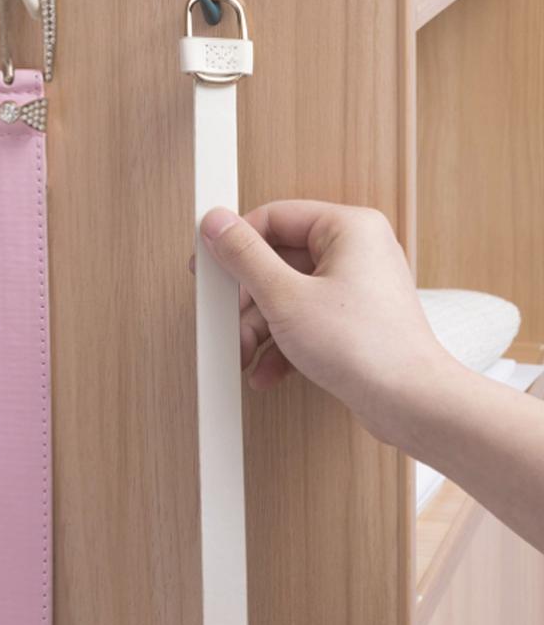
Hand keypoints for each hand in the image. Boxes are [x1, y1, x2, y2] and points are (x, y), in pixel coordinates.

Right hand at [200, 201, 455, 445]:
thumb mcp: (285, 297)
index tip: (210, 266)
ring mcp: (358, 286)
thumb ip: (244, 256)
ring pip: (289, 293)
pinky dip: (283, 342)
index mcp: (348, 228)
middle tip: (226, 317)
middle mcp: (357, 250)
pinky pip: (307, 317)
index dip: (236, 243)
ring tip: (244, 353)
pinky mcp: (355, 319)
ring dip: (260, 327)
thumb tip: (216, 222)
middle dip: (248, 299)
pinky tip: (265, 369)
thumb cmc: (366, 349)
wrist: (413, 407)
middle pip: (278, 259)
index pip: (274, 218)